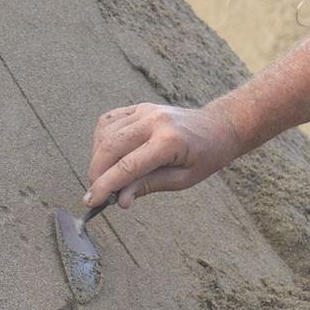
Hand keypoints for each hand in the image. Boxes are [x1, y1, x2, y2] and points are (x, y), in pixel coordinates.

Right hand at [85, 103, 241, 208]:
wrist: (217, 127)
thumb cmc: (205, 156)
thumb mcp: (183, 179)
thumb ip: (149, 186)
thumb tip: (120, 199)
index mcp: (168, 141)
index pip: (127, 166)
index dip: (105, 186)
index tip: (91, 201)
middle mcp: (154, 121)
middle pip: (110, 148)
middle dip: (97, 174)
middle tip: (96, 193)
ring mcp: (145, 110)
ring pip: (105, 134)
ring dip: (97, 158)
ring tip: (106, 176)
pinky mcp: (139, 107)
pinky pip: (108, 121)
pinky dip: (101, 140)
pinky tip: (107, 155)